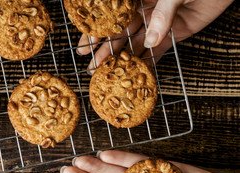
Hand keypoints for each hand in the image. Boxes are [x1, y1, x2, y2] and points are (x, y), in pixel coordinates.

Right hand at [76, 0, 233, 72]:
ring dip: (122, 60)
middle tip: (91, 65)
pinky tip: (135, 75)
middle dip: (105, 50)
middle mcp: (145, 11)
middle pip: (119, 34)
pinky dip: (147, 63)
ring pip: (135, 44)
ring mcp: (158, 24)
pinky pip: (157, 52)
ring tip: (108, 75)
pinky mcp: (172, 35)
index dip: (98, 31)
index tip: (86, 45)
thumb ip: (162, 14)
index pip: (112, 16)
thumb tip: (150, 40)